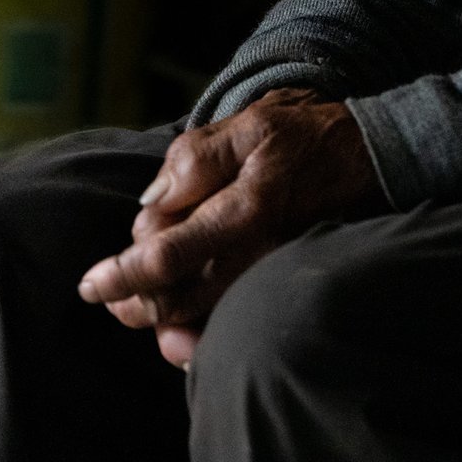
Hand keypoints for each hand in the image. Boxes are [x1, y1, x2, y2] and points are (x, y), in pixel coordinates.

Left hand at [77, 88, 386, 367]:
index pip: (167, 257)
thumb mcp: (248, 126)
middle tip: (109, 291)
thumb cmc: (303, 137)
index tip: (90, 284)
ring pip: (202, 319)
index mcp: (244, 212)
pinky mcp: (281, 287)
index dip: (122, 274)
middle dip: (134, 302)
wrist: (371, 159)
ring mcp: (272, 277)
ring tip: (133, 303)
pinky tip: (177, 332)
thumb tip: (152, 204)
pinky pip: (231, 322)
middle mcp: (258, 256)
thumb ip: (195, 161)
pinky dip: (198, 334)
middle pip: (177, 301)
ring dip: (160, 318)